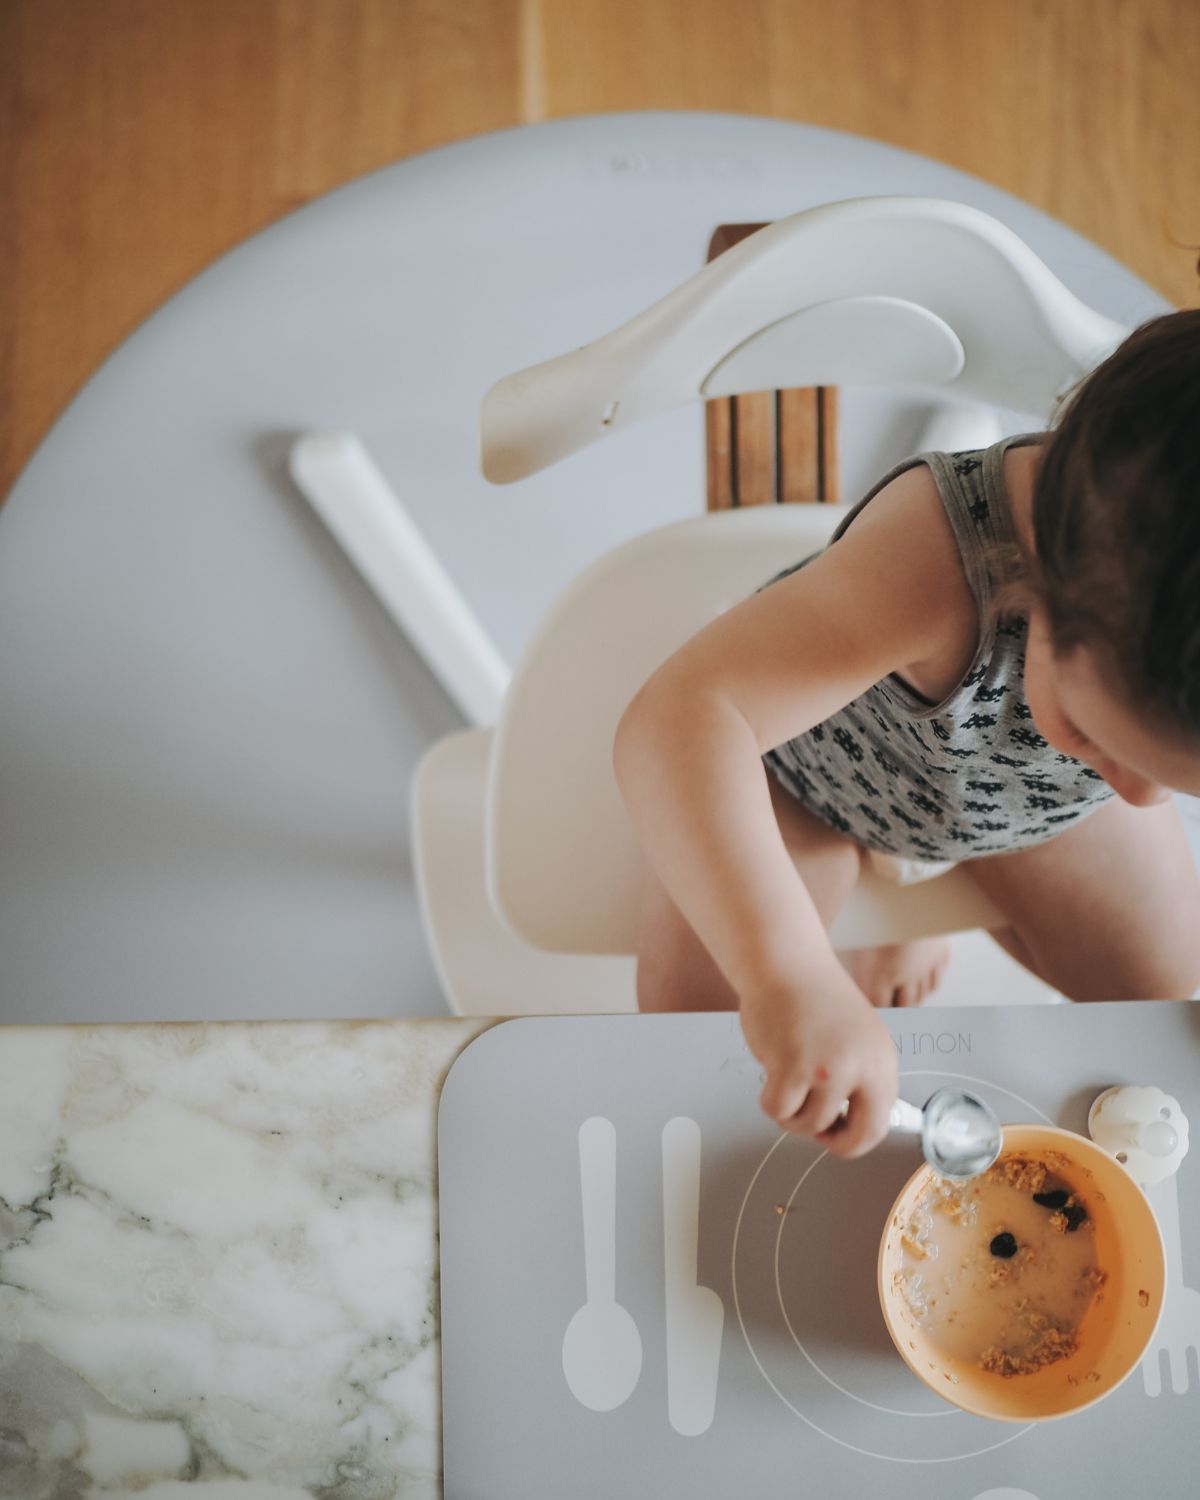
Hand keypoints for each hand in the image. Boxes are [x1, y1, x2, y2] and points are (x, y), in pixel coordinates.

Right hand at [739, 961, 897, 1157]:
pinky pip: (778, 1110)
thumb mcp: (857, 1038)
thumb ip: (861, 1078)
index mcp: (882, 1061)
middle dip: (831, 1142)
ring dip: (792, 1114)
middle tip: (815, 1129)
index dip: (854, 1138)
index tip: (836, 1131)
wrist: (786, 964)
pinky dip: (770, 1101)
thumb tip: (855, 1123)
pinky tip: (772, 1075)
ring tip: (787, 1083)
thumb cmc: (814, 998)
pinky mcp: (792, 1065)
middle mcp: (860, 1066)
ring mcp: (827, 1068)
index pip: (879, 1126)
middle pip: (855, 1138)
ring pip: (808, 1125)